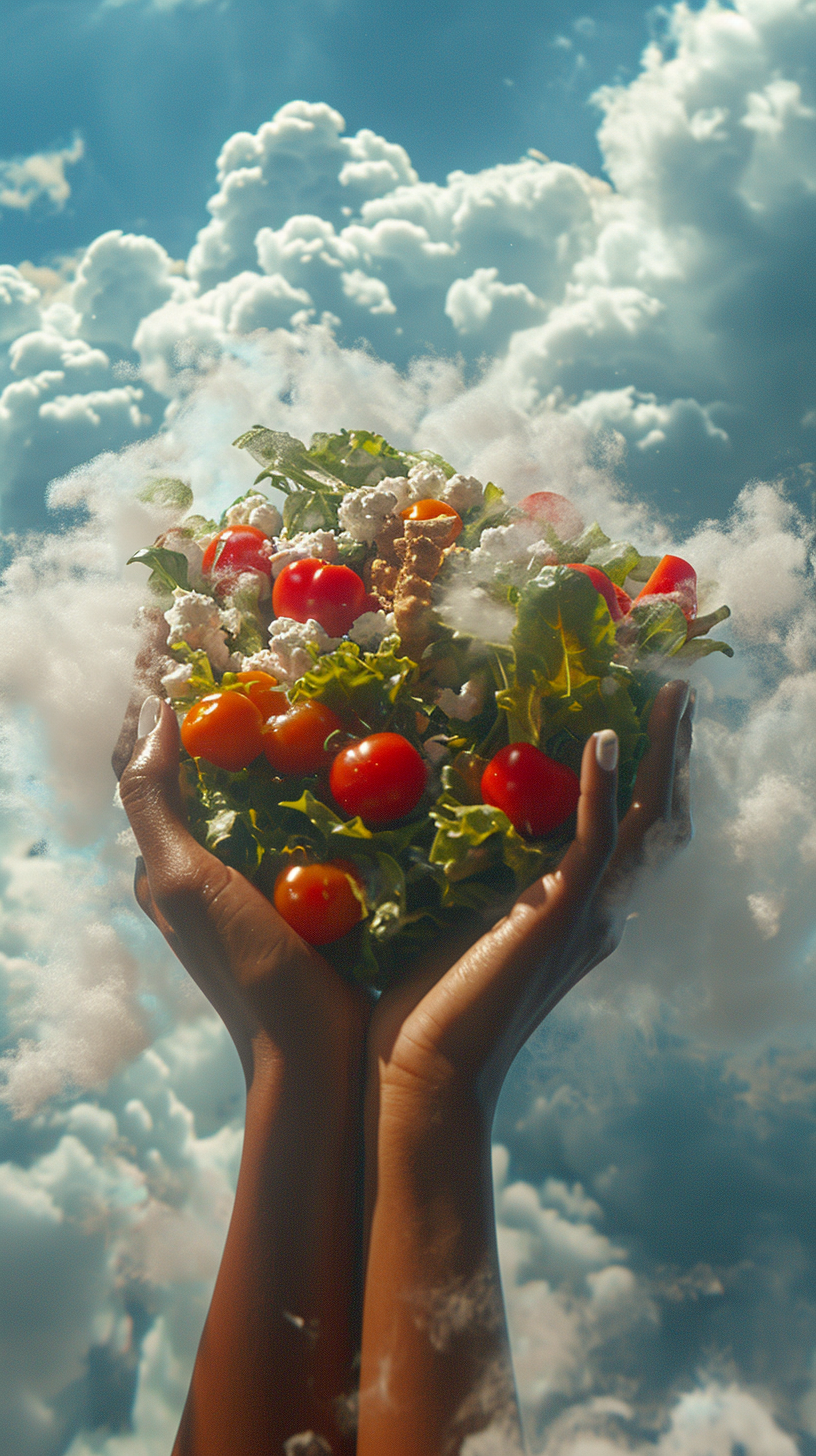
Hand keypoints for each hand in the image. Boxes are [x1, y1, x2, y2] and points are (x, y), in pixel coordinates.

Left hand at [116, 695, 370, 1084]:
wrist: (316, 1051)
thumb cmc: (246, 964)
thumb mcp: (185, 880)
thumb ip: (156, 803)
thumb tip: (158, 714)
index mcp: (167, 863)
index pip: (161, 766)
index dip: (176, 707)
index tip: (213, 651)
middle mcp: (208, 867)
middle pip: (218, 774)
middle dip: (240, 719)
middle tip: (278, 667)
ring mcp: (261, 879)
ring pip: (267, 794)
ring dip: (286, 747)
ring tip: (318, 696)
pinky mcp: (309, 890)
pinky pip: (309, 822)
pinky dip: (321, 785)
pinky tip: (353, 758)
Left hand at [366, 679, 692, 1110]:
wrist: (423, 1072)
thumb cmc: (424, 1007)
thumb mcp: (456, 923)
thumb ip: (470, 880)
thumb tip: (440, 830)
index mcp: (579, 916)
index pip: (631, 834)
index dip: (644, 779)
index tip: (639, 720)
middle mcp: (600, 914)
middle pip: (659, 821)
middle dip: (674, 755)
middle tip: (678, 694)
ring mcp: (587, 916)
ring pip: (647, 822)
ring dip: (663, 754)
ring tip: (673, 698)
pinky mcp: (561, 916)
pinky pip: (599, 840)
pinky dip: (605, 787)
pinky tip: (607, 738)